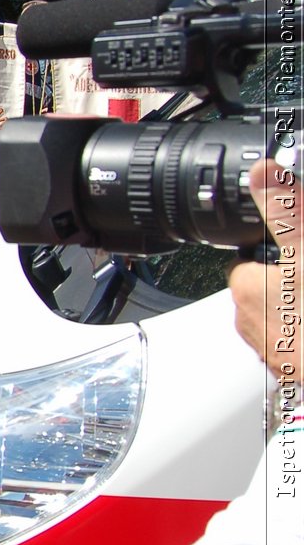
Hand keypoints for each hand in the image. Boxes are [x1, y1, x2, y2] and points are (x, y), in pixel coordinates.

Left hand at [231, 158, 300, 382]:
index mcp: (247, 288)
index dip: (272, 251)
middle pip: (267, 287)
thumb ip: (286, 212)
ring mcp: (273, 352)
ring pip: (285, 316)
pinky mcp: (294, 372)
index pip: (248, 259)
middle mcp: (250, 323)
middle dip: (290, 279)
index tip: (291, 248)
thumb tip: (263, 171)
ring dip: (299, 307)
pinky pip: (298, 342)